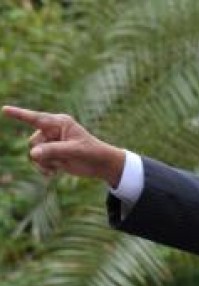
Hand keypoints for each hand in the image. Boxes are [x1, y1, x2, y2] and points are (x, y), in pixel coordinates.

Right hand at [2, 105, 124, 185]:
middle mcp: (52, 131)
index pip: (36, 118)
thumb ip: (54, 150)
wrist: (101, 165)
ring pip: (34, 153)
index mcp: (59, 123)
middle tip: (60, 159)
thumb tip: (33, 154)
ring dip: (43, 163)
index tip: (4, 110)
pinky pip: (38, 161)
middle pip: (33, 141)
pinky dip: (43, 168)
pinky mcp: (51, 154)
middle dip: (42, 153)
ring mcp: (51, 143)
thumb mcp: (75, 150)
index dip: (19, 114)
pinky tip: (53, 173)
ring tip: (57, 167)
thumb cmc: (92, 152)